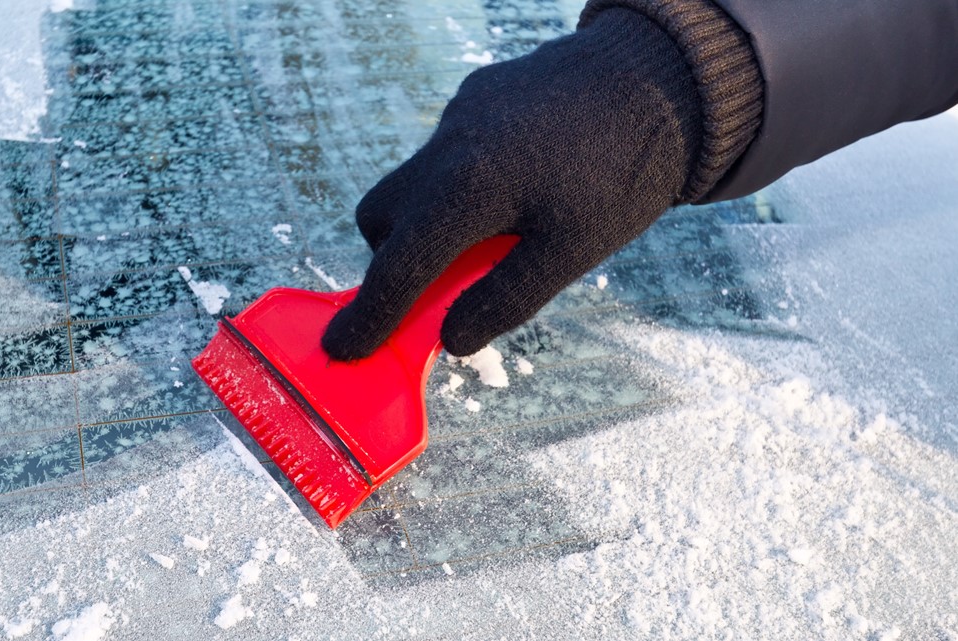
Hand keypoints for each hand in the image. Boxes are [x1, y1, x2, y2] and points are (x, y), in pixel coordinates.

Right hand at [322, 8, 703, 359]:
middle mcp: (448, 146)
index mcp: (467, 188)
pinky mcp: (476, 97)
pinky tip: (517, 188)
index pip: (398, 268)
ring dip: (429, 223)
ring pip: (411, 183)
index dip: (369, 316)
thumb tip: (451, 340)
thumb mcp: (573, 251)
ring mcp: (459, 116)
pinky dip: (457, 187)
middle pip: (381, 218)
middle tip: (441, 288)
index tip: (343, 349)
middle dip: (394, 261)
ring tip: (494, 237)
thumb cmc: (625, 170)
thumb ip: (505, 298)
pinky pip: (444, 153)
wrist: (662, 75)